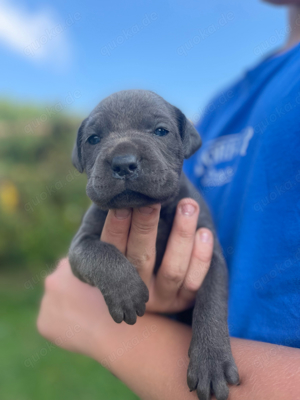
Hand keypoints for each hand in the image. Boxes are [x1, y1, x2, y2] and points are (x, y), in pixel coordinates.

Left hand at [37, 258, 129, 358]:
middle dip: (70, 289)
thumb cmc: (118, 302)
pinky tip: (78, 327)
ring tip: (85, 315)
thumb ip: (96, 267)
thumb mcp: (109, 275)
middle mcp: (51, 282)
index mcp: (66, 266)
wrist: (114, 336)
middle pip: (60, 282)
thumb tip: (97, 258)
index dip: (83, 274)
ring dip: (65, 306)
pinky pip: (50, 320)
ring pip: (54, 301)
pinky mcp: (42, 324)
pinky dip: (61, 323)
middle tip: (88, 300)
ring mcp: (45, 304)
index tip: (92, 284)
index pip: (71, 265)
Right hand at [101, 198, 213, 312]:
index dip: (117, 226)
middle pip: (140, 258)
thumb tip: (134, 193)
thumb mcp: (122, 231)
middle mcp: (133, 288)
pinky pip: (194, 281)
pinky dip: (201, 257)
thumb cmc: (136, 239)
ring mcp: (159, 298)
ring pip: (172, 270)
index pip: (111, 247)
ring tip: (188, 206)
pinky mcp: (182, 302)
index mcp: (110, 271)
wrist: (153, 275)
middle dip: (146, 227)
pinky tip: (204, 232)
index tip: (124, 203)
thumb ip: (125, 216)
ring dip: (181, 235)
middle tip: (153, 201)